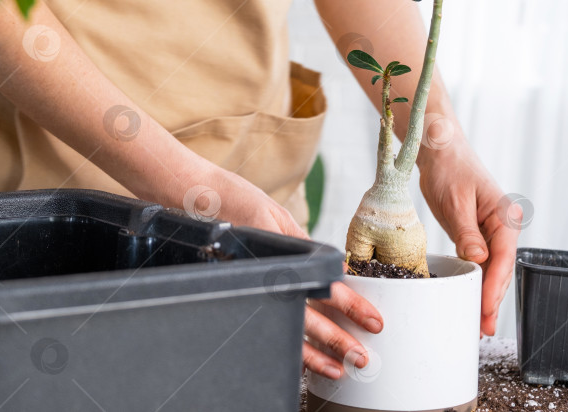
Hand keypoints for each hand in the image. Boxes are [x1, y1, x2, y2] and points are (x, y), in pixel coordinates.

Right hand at [194, 168, 383, 378]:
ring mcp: (254, 287)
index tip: (372, 320)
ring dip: (315, 353)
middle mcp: (270, 276)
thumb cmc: (236, 201)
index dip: (352, 306)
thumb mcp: (278, 217)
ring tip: (336, 369)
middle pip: (310, 318)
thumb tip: (334, 270)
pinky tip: (302, 359)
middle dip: (339, 340)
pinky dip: (288, 345)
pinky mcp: (240, 291)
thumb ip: (305, 245)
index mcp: (284, 255)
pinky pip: (268, 325)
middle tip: (361, 357)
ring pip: (289, 330)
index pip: (326, 285)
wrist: (195, 199)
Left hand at [417, 141, 519, 336]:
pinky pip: (480, 264)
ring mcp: (492, 233)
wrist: (442, 152)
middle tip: (483, 327)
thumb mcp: (455, 201)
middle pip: (501, 270)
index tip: (485, 308)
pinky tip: (470, 301)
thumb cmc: (450, 169)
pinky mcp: (477, 236)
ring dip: (485, 295)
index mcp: (505, 217)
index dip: (494, 286)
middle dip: (492, 299)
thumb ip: (466, 232)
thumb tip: (478, 259)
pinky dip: (476, 283)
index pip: (503, 258)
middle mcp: (503, 227)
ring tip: (478, 323)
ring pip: (492, 271)